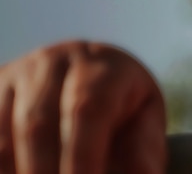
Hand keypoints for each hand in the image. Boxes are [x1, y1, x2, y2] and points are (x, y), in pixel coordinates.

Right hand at [0, 40, 165, 173]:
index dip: (83, 156)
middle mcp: (55, 63)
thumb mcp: (144, 120)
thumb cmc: (123, 107)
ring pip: (5, 134)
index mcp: (102, 68)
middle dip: (45, 172)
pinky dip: (5, 166)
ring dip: (20, 171)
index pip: (86, 109)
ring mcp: (18, 76)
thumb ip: (142, 149)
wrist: (89, 76)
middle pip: (37, 124)